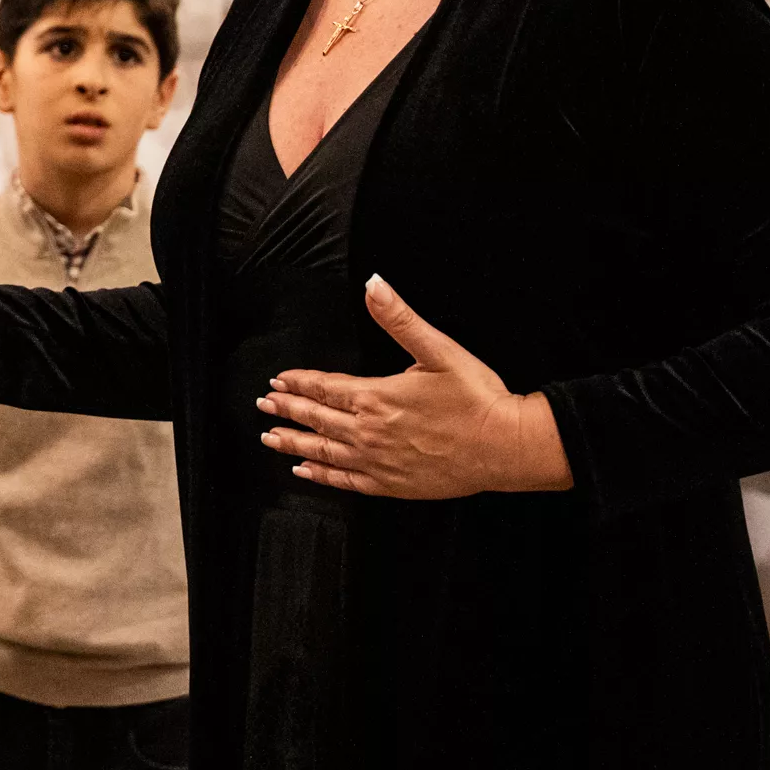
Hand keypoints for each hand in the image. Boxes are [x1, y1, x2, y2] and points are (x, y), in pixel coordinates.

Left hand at [257, 276, 573, 498]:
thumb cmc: (477, 399)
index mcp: (377, 397)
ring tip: (270, 438)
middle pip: (317, 419)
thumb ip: (399, 318)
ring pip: (323, 451)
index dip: (299, 383)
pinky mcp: (391, 484)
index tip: (278, 381)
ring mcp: (378, 462)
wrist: (506, 446)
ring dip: (293, 443)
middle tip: (264, 406)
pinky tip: (305, 471)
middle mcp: (369, 432)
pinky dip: (321, 475)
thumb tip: (374, 285)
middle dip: (287, 410)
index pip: (326, 388)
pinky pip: (345, 481)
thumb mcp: (438, 349)